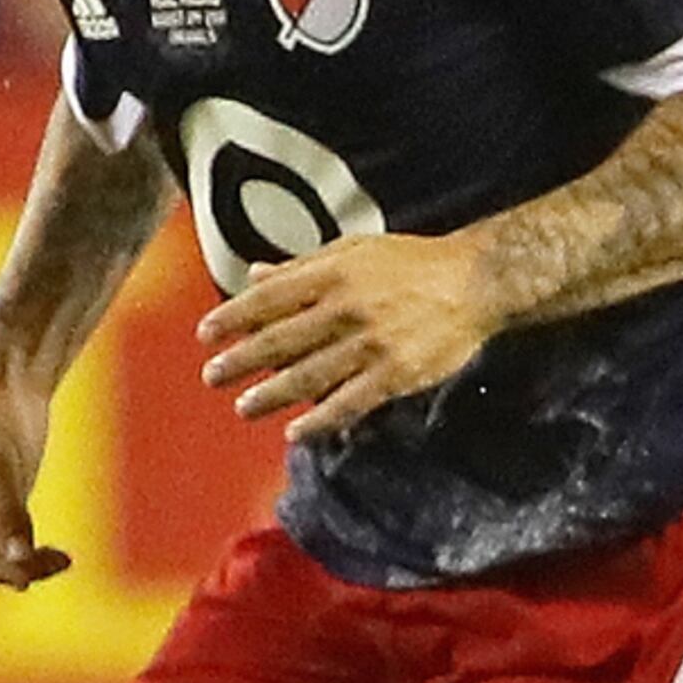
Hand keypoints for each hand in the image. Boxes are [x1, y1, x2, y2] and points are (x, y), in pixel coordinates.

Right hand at [0, 360, 68, 587]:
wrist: (8, 384)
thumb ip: (7, 513)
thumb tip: (18, 557)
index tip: (26, 580)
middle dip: (13, 569)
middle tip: (56, 563)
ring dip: (28, 564)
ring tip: (63, 560)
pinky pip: (13, 546)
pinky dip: (34, 553)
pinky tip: (61, 556)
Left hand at [196, 233, 495, 441]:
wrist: (476, 281)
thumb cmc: (411, 262)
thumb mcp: (354, 250)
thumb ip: (302, 266)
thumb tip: (254, 276)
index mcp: (333, 274)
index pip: (270, 298)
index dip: (234, 317)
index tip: (206, 335)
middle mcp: (348, 309)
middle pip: (281, 340)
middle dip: (241, 360)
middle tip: (212, 376)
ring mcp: (372, 344)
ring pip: (309, 375)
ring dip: (271, 394)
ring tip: (244, 406)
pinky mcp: (396, 374)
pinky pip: (350, 403)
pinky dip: (321, 419)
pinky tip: (296, 432)